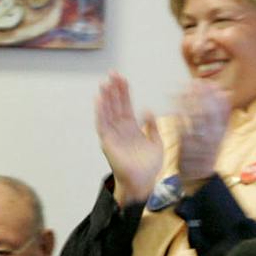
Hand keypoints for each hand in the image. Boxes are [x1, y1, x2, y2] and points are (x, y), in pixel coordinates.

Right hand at [93, 73, 162, 205]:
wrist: (144, 182)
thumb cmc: (149, 166)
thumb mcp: (156, 142)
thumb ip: (152, 126)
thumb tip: (147, 109)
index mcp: (132, 127)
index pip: (126, 105)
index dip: (124, 92)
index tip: (122, 78)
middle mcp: (120, 129)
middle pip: (115, 105)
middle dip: (113, 89)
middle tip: (112, 73)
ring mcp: (113, 135)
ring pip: (107, 112)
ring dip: (105, 97)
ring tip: (104, 82)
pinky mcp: (107, 142)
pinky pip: (102, 124)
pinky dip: (100, 112)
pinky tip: (99, 100)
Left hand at [173, 80, 233, 187]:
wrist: (197, 177)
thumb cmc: (205, 152)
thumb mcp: (218, 135)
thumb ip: (222, 116)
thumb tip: (226, 93)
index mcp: (221, 133)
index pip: (223, 112)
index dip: (219, 98)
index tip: (214, 84)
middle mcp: (212, 137)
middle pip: (210, 113)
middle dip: (205, 96)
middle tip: (197, 82)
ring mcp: (199, 141)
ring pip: (197, 118)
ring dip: (191, 101)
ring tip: (186, 87)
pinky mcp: (185, 146)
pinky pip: (183, 127)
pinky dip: (179, 114)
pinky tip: (174, 103)